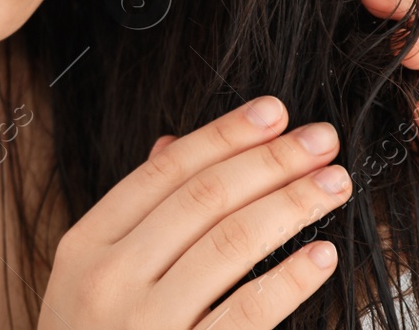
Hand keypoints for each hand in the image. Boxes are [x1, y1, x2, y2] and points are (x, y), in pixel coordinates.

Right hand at [38, 97, 350, 328]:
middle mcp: (108, 281)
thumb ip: (133, 215)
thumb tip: (172, 143)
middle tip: (323, 138)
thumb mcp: (89, 281)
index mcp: (84, 247)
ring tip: (333, 184)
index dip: (223, 135)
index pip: (162, 173)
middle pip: (202, 201)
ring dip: (289, 206)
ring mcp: (143, 326)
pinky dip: (288, 281)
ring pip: (229, 246)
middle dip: (269, 161)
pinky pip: (246, 315)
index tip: (275, 110)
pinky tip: (320, 256)